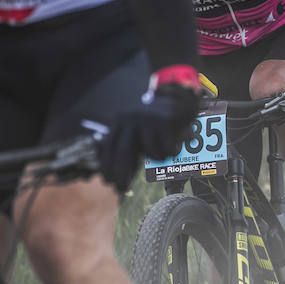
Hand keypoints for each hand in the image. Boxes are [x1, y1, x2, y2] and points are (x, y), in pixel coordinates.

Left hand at [98, 68, 200, 192]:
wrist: (181, 96)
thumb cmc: (156, 118)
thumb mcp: (136, 129)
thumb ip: (122, 141)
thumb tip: (104, 159)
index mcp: (120, 119)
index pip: (109, 146)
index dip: (107, 166)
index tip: (109, 182)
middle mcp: (131, 118)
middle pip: (122, 152)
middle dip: (121, 173)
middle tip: (121, 188)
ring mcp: (149, 119)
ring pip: (151, 153)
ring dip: (160, 155)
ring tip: (166, 146)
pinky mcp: (167, 122)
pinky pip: (168, 149)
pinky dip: (173, 149)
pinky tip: (176, 140)